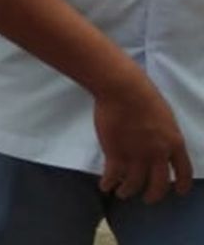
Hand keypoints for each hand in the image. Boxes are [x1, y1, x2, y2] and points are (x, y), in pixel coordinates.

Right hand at [94, 70, 192, 202]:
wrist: (122, 90)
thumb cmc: (143, 95)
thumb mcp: (164, 116)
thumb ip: (164, 134)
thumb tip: (159, 144)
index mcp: (174, 143)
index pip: (184, 171)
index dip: (183, 185)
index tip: (179, 192)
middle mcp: (158, 155)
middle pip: (159, 184)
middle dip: (153, 195)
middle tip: (147, 199)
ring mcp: (136, 156)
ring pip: (134, 184)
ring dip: (127, 191)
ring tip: (121, 193)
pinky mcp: (116, 154)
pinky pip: (113, 176)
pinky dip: (108, 183)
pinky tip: (104, 185)